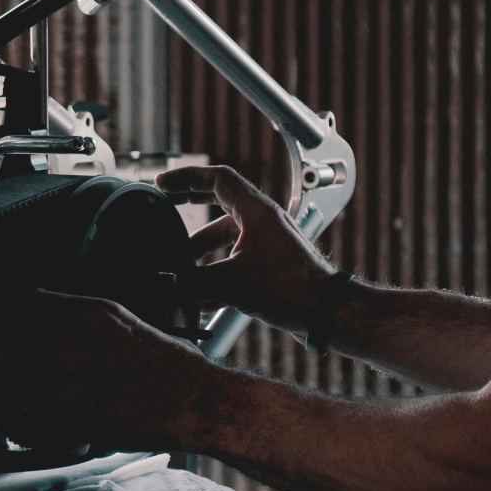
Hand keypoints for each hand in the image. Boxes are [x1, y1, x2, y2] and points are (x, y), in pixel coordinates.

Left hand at [0, 289, 210, 453]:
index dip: (0, 316)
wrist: (194, 399)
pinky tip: (34, 425)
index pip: (23, 304)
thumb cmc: (162, 362)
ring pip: (13, 388)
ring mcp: (76, 383)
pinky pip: (34, 423)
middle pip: (6, 345)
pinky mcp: (78, 419)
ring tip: (8, 401)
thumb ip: (78, 314)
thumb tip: (41, 307)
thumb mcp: (120, 320)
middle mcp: (77, 343)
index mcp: (89, 315)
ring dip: (6, 396)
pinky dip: (27, 427)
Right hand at [155, 165, 338, 332]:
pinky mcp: (272, 264)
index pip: (218, 178)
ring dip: (201, 249)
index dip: (187, 177)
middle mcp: (264, 221)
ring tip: (180, 267)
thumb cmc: (292, 290)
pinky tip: (202, 298)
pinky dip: (217, 271)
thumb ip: (193, 284)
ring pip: (226, 236)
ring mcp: (269, 242)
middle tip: (165, 207)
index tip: (163, 183)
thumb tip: (166, 287)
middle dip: (189, 206)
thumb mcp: (232, 284)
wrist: (327, 314)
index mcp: (257, 211)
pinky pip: (237, 259)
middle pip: (220, 201)